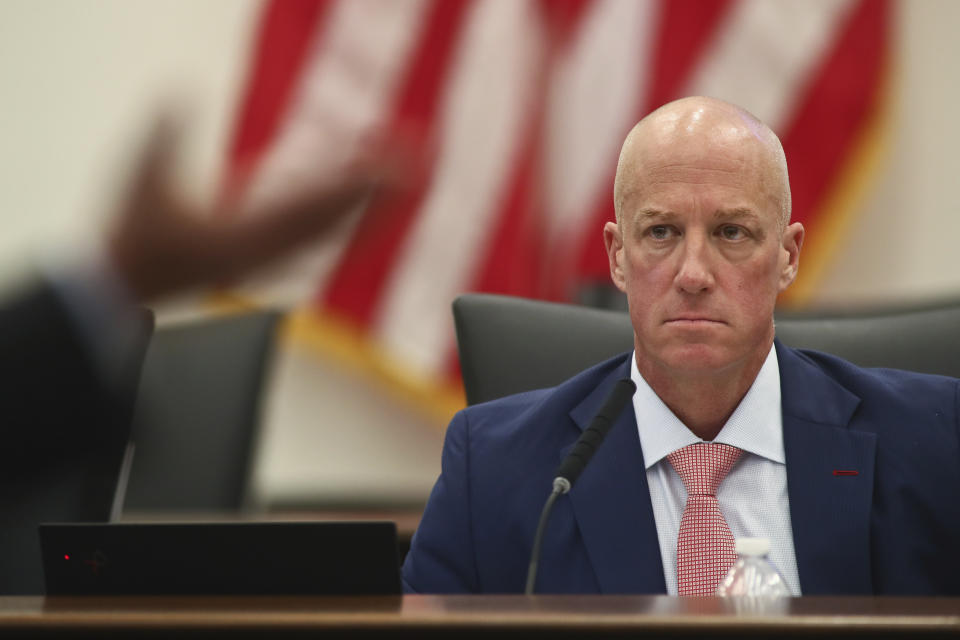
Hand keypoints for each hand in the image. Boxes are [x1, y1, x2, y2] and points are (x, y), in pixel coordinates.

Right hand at [107, 116, 407, 300]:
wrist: (133, 284)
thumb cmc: (137, 236)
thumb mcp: (142, 179)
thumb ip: (163, 134)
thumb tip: (178, 91)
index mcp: (245, 237)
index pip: (312, 205)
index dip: (353, 183)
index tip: (389, 162)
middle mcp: (271, 252)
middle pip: (340, 218)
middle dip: (382, 187)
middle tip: (420, 154)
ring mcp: (276, 259)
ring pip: (340, 232)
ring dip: (377, 204)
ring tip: (410, 174)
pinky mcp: (276, 258)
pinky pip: (326, 239)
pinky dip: (356, 221)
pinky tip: (374, 205)